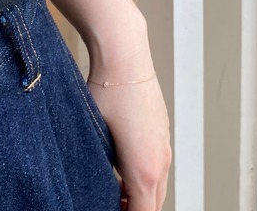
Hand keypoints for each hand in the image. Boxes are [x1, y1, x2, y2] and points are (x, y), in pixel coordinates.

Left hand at [87, 68, 171, 209]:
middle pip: (153, 206)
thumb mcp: (95, 142)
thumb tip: (92, 186)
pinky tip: (121, 171)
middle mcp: (160, 162)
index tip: (107, 209)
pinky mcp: (162, 134)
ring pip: (157, 187)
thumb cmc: (107, 97)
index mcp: (145, 171)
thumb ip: (99, 174)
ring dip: (138, 196)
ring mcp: (164, 147)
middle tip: (108, 204)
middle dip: (133, 210)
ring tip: (113, 194)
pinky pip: (158, 167)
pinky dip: (144, 179)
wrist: (125, 61)